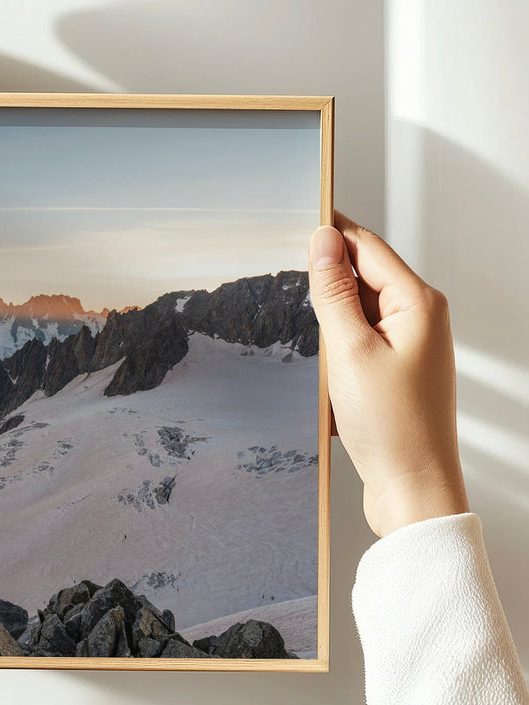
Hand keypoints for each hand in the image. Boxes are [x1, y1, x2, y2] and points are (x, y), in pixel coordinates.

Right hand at [308, 210, 469, 538]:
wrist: (412, 488)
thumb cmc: (391, 427)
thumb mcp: (350, 351)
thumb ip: (334, 292)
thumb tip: (322, 241)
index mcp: (418, 303)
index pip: (366, 246)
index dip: (329, 231)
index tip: (294, 216)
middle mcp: (420, 317)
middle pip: (362, 274)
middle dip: (324, 277)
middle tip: (285, 281)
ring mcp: (409, 344)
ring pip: (357, 308)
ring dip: (328, 317)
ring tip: (309, 340)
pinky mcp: (395, 369)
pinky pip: (359, 338)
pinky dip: (336, 344)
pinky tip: (321, 365)